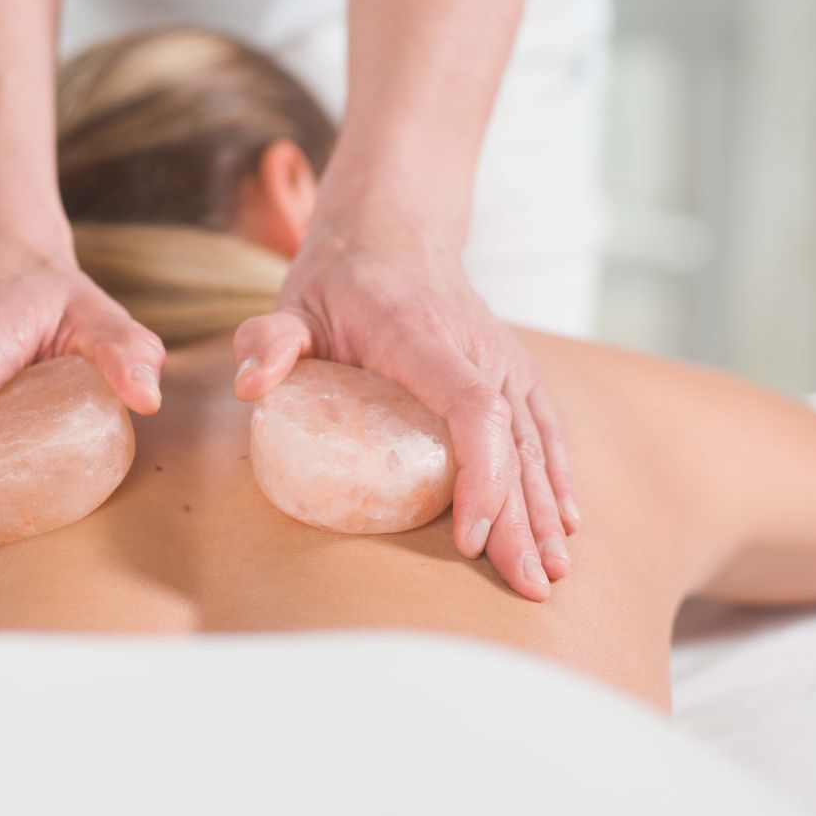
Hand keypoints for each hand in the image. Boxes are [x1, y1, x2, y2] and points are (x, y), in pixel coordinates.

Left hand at [231, 219, 577, 601]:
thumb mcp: (291, 305)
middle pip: (511, 442)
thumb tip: (249, 387)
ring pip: (533, 443)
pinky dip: (556, 477)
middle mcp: (476, 349)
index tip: (469, 533)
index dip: (480, 474)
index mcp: (422, 338)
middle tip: (526, 585)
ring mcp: (502, 359)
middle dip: (522, 519)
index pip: (470, 408)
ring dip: (545, 510)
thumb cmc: (336, 281)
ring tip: (548, 572)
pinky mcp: (513, 370)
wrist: (394, 231)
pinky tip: (565, 524)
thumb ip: (268, 342)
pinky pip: (542, 428)